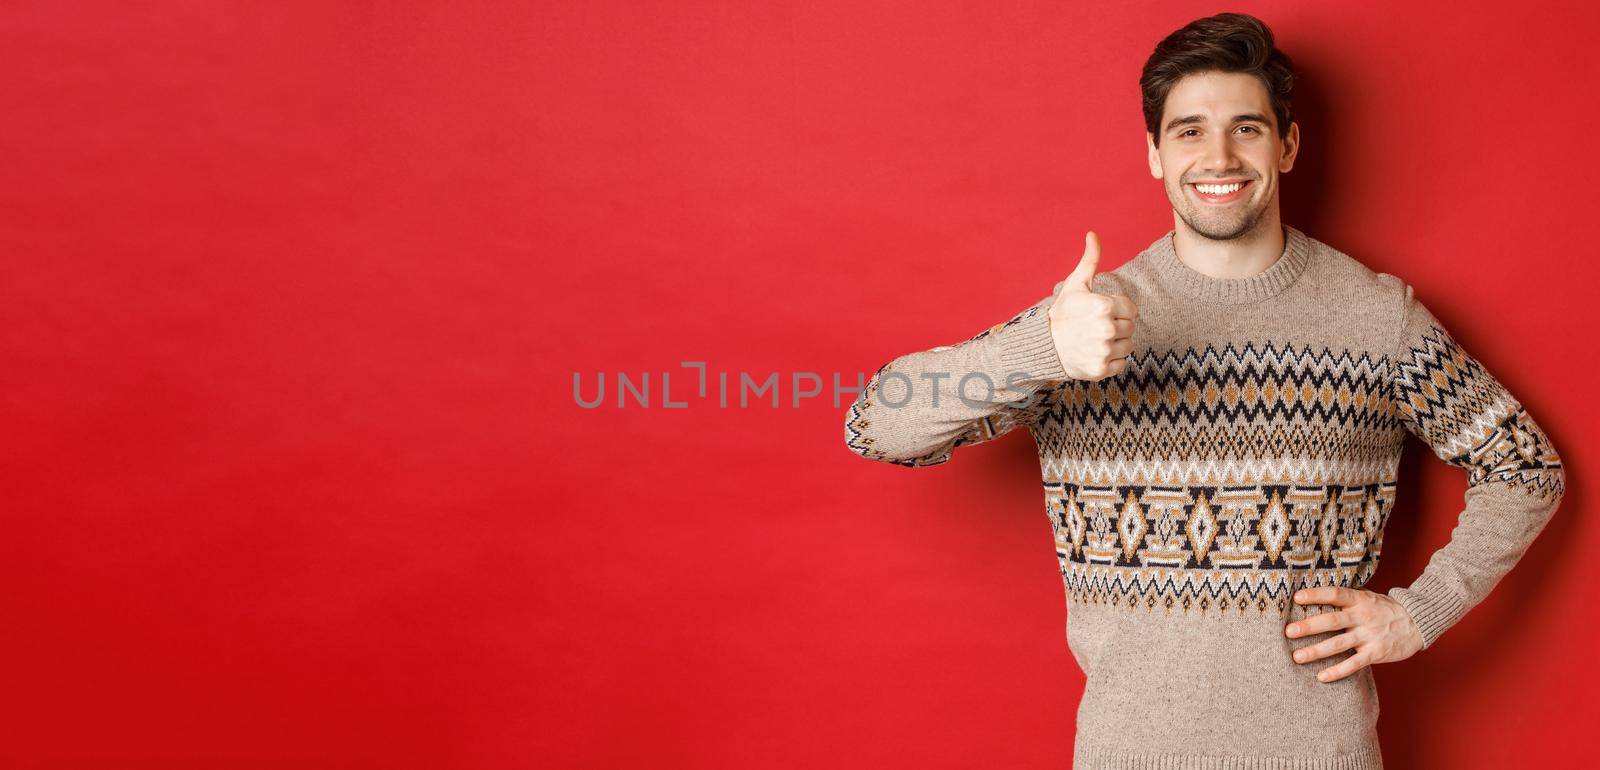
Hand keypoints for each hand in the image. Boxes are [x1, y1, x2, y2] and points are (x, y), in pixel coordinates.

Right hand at [1047, 231, 1138, 380]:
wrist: (1043, 345)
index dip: (1118, 310)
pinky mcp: (1101, 370)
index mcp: (1104, 306)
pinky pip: (1121, 364)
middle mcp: (1106, 330)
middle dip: (1117, 326)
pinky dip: (1111, 361)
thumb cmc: (1062, 313)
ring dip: (1115, 344)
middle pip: (1131, 328)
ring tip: (1095, 341)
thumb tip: (1092, 234)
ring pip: (1128, 346)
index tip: (1102, 312)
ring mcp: (1103, 351)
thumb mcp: (1075, 285)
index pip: (1132, 310)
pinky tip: (1095, 354)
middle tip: (1096, 327)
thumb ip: (1090, 260)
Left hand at [1285, 586, 1423, 681]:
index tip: (1297, 598)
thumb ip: (1345, 600)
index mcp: (1359, 600)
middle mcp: (1362, 617)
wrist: (1418, 622)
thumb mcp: (1367, 598)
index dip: (1316, 595)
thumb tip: (1312, 597)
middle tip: (1289, 632)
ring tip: (1297, 657)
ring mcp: (1369, 635)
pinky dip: (1338, 671)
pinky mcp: (1376, 653)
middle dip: (1309, 626)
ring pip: (1339, 644)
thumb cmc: (1385, 609)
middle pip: (1332, 621)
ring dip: (1317, 651)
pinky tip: (1322, 677)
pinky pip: (1354, 663)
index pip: (1335, 594)